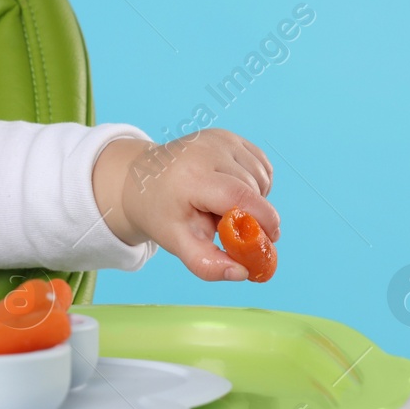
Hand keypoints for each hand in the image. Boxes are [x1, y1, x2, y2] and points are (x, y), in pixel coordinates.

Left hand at [89, 130, 279, 281]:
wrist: (139, 179)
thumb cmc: (161, 213)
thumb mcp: (177, 242)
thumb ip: (206, 264)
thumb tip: (242, 273)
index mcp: (190, 176)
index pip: (238, 195)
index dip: (262, 219)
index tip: (270, 240)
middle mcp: (204, 150)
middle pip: (252, 188)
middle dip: (254, 214)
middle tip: (234, 228)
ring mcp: (216, 139)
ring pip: (260, 175)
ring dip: (256, 198)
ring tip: (227, 208)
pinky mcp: (226, 135)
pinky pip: (259, 163)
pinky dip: (256, 181)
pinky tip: (234, 191)